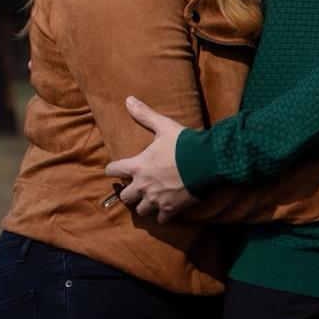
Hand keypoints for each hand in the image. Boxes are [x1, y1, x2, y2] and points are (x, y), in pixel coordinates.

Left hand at [105, 97, 197, 222]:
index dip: (112, 169)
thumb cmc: (183, 144)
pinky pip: (161, 219)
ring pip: (141, 210)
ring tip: (149, 200)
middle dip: (129, 193)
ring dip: (144, 205)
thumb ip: (145, 115)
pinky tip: (165, 211)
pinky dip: (162, 216)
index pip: (113, 170)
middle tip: (134, 188)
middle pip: (125, 197)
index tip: (113, 169)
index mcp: (137, 165)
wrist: (206, 161)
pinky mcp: (171, 208)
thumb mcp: (163, 126)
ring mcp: (156, 199)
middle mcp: (143, 185)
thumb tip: (128, 99)